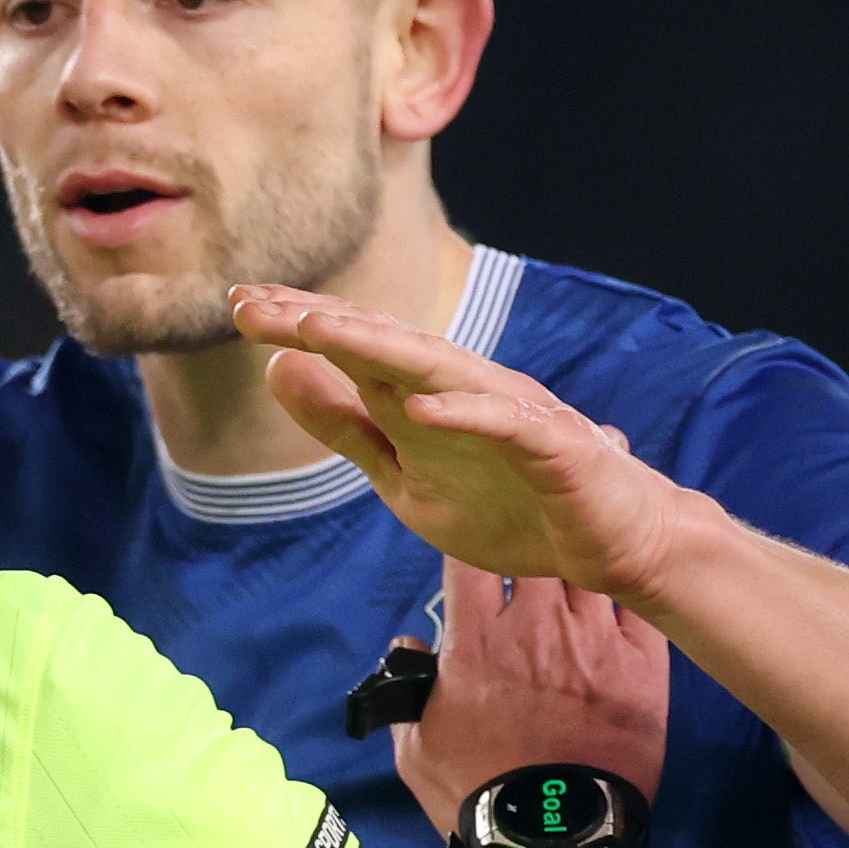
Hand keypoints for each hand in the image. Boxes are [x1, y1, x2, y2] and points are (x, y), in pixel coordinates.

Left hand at [231, 287, 706, 603]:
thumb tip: (276, 370)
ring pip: (437, 370)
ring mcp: (510, 412)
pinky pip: (505, 425)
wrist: (611, 545)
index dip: (297, 325)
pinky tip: (419, 406)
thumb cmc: (512, 504)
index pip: (353, 351)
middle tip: (248, 301)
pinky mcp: (554, 446)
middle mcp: (464, 389)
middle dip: (316, 321)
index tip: (236, 304)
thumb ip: (346, 427)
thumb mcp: (404, 477)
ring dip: (378, 347)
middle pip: (383, 347)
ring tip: (316, 327)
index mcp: (426, 396)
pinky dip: (465, 414)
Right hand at [387, 558, 672, 837]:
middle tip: (533, 554)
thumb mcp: (416, 748)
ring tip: (582, 572)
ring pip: (590, 567)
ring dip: (580, 566)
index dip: (473, 541)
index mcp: (475, 639)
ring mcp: (594, 640)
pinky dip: (630, 593)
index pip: (470, 556)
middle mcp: (535, 626)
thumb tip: (410, 645)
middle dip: (532, 544)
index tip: (476, 546)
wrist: (551, 836)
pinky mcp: (642, 664)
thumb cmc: (476, 794)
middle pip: (537, 548)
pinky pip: (641, 604)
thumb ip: (405, 689)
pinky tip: (626, 595)